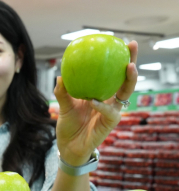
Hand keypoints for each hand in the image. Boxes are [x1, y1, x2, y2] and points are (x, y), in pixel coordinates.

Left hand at [54, 40, 138, 165]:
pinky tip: (95, 101)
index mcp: (100, 94)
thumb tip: (60, 75)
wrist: (68, 147)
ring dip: (128, 80)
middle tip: (131, 47)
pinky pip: (110, 113)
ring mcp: (111, 112)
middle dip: (131, 62)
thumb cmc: (68, 126)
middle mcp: (109, 101)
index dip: (118, 59)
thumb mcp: (64, 107)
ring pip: (125, 94)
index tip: (121, 43)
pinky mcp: (109, 125)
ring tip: (128, 67)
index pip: (112, 74)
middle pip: (125, 79)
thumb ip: (62, 92)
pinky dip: (102, 106)